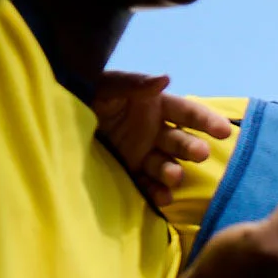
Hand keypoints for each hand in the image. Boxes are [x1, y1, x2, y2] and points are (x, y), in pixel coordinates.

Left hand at [92, 71, 234, 207]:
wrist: (53, 119)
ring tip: (173, 176)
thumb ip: (133, 83)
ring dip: (173, 171)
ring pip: (166, 165)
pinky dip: (157, 192)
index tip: (224, 131)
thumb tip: (166, 79)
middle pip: (180, 141)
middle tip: (200, 154)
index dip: (205, 120)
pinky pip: (147, 184)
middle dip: (191, 148)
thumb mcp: (104, 84)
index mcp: (152, 105)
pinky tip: (163, 197)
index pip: (186, 112)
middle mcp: (152, 130)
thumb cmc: (81, 93)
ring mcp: (142, 153)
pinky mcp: (129, 171)